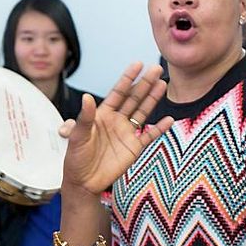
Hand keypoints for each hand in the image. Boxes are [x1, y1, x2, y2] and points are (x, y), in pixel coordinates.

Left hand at [60, 63, 172, 196]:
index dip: (127, 78)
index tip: (137, 64)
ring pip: (143, 112)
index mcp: (102, 115)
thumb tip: (87, 97)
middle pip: (134, 98)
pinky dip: (159, 128)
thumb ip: (84, 118)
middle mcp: (116, 121)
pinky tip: (169, 119)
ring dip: (153, 99)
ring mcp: (126, 133)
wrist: (83, 181)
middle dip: (144, 84)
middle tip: (157, 68)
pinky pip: (149, 135)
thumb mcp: (77, 137)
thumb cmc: (76, 158)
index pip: (118, 93)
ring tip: (163, 84)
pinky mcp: (134, 148)